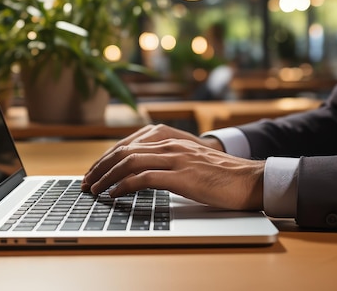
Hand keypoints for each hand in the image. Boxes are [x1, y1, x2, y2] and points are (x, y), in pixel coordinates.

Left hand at [82, 124, 264, 210]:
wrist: (250, 179)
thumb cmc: (221, 175)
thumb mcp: (189, 162)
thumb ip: (167, 161)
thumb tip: (142, 174)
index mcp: (170, 140)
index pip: (128, 145)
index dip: (106, 159)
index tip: (93, 172)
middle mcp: (170, 145)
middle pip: (123, 152)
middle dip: (100, 168)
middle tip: (86, 182)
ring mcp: (175, 158)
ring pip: (129, 162)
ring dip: (106, 177)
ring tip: (95, 190)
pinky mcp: (181, 176)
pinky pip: (143, 179)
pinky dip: (123, 187)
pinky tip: (114, 196)